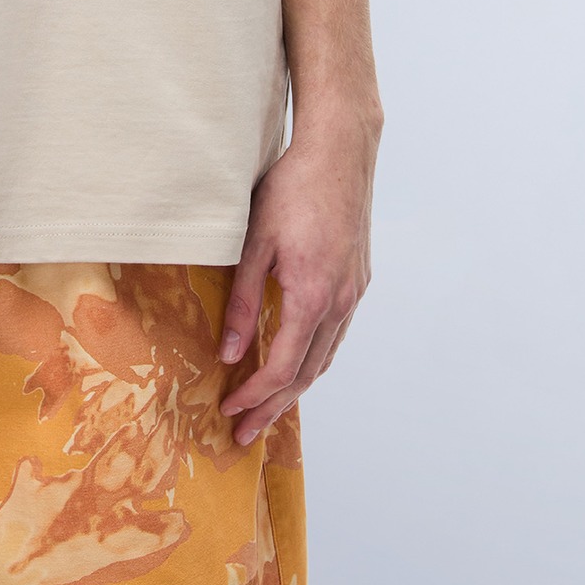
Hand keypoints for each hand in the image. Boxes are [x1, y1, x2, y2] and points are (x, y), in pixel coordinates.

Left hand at [216, 119, 376, 445]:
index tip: (228, 409)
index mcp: (312, 298)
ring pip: (324, 358)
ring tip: (267, 407)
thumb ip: (241, 301)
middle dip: (273, 407)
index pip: (282, 369)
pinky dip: (312, 359)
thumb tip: (227, 351)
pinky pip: (335, 335)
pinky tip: (296, 361)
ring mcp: (354, 293)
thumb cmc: (293, 189)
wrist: (340, 152)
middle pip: (306, 375)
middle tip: (245, 432)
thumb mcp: (254, 244)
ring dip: (295, 388)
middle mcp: (340, 303)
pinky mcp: (357, 280)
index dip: (254, 396)